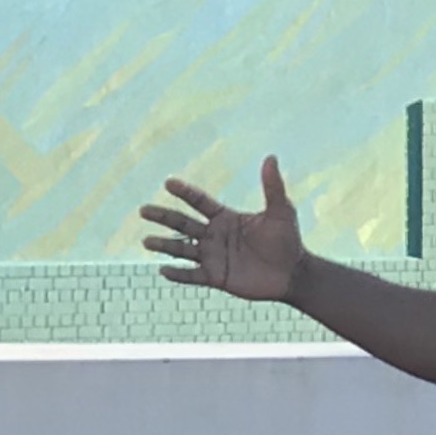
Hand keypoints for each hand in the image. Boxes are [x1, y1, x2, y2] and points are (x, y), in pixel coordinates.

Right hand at [141, 155, 310, 303]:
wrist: (292, 273)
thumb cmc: (287, 240)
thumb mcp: (281, 210)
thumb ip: (273, 186)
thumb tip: (271, 157)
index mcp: (226, 217)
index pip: (200, 202)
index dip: (185, 192)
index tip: (169, 182)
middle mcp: (215, 235)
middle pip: (183, 223)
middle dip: (163, 216)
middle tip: (142, 210)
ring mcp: (213, 256)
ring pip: (182, 249)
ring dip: (164, 245)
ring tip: (146, 241)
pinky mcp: (215, 277)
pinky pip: (192, 275)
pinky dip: (178, 274)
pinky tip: (163, 269)